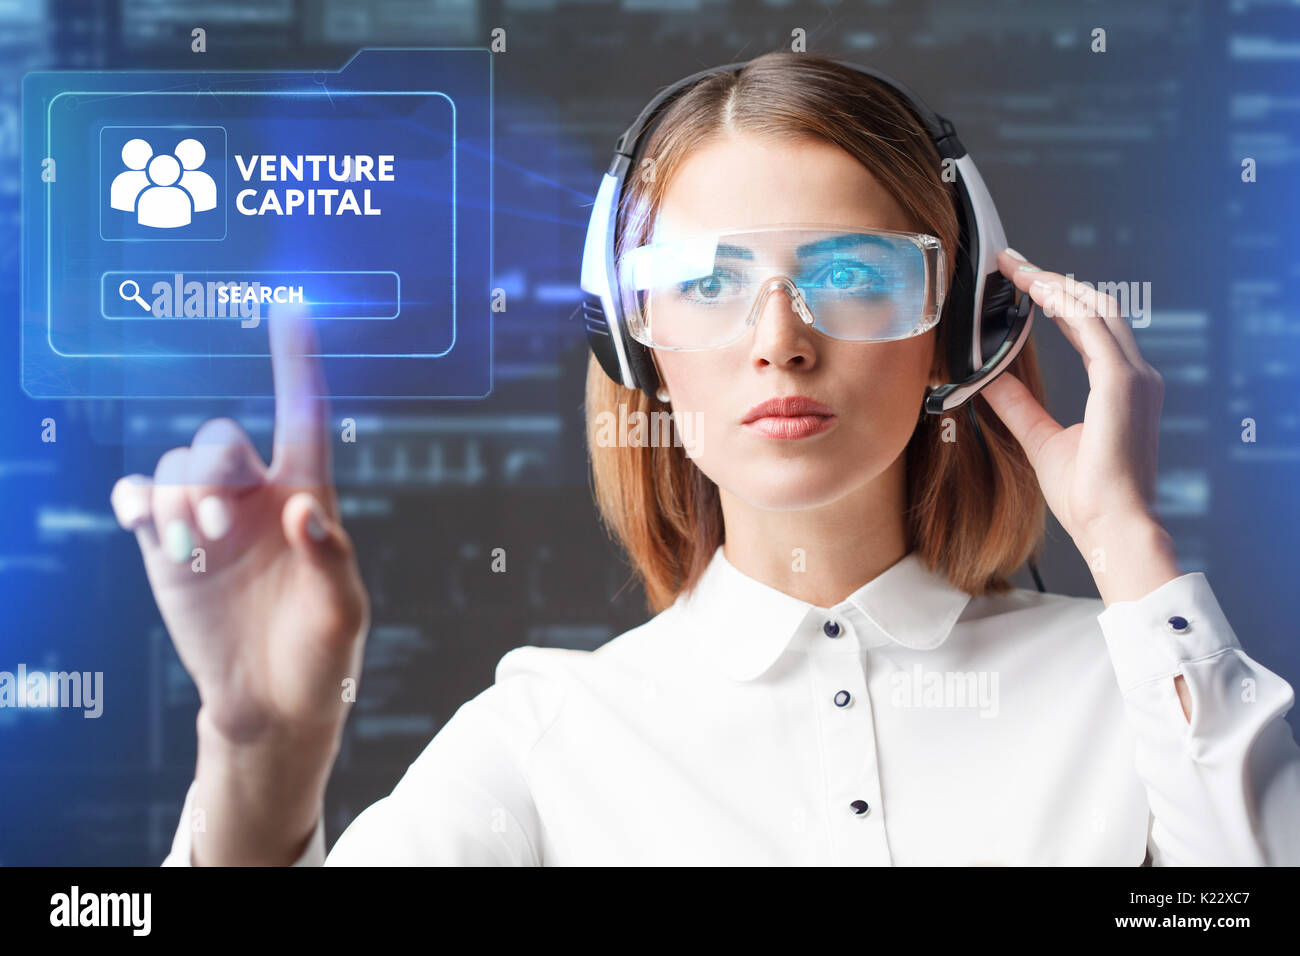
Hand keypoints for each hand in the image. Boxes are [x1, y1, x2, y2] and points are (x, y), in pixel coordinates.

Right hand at [111, 306, 369, 861]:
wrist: (271, 703)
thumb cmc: (322, 654)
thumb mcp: (343, 612)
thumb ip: (330, 558)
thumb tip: (302, 507)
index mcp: (307, 497)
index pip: (302, 415)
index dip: (297, 362)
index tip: (291, 308)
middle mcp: (255, 498)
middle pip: (220, 439)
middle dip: (211, 469)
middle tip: (218, 525)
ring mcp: (208, 521)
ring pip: (175, 465)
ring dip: (177, 496)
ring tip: (194, 548)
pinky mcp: (168, 549)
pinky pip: (139, 497)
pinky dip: (136, 498)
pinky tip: (145, 520)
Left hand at [980, 249, 1181, 604]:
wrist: (1112, 528)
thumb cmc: (1086, 496)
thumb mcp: (1040, 440)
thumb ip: (1018, 406)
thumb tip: (989, 378)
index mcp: (1121, 388)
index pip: (1089, 328)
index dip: (1057, 301)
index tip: (1024, 282)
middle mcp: (1135, 376)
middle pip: (1095, 308)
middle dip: (1054, 282)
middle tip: (1013, 263)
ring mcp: (1134, 378)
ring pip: (1096, 309)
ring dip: (1056, 285)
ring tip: (1018, 269)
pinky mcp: (1124, 384)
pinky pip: (1093, 328)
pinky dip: (1065, 305)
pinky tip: (1036, 292)